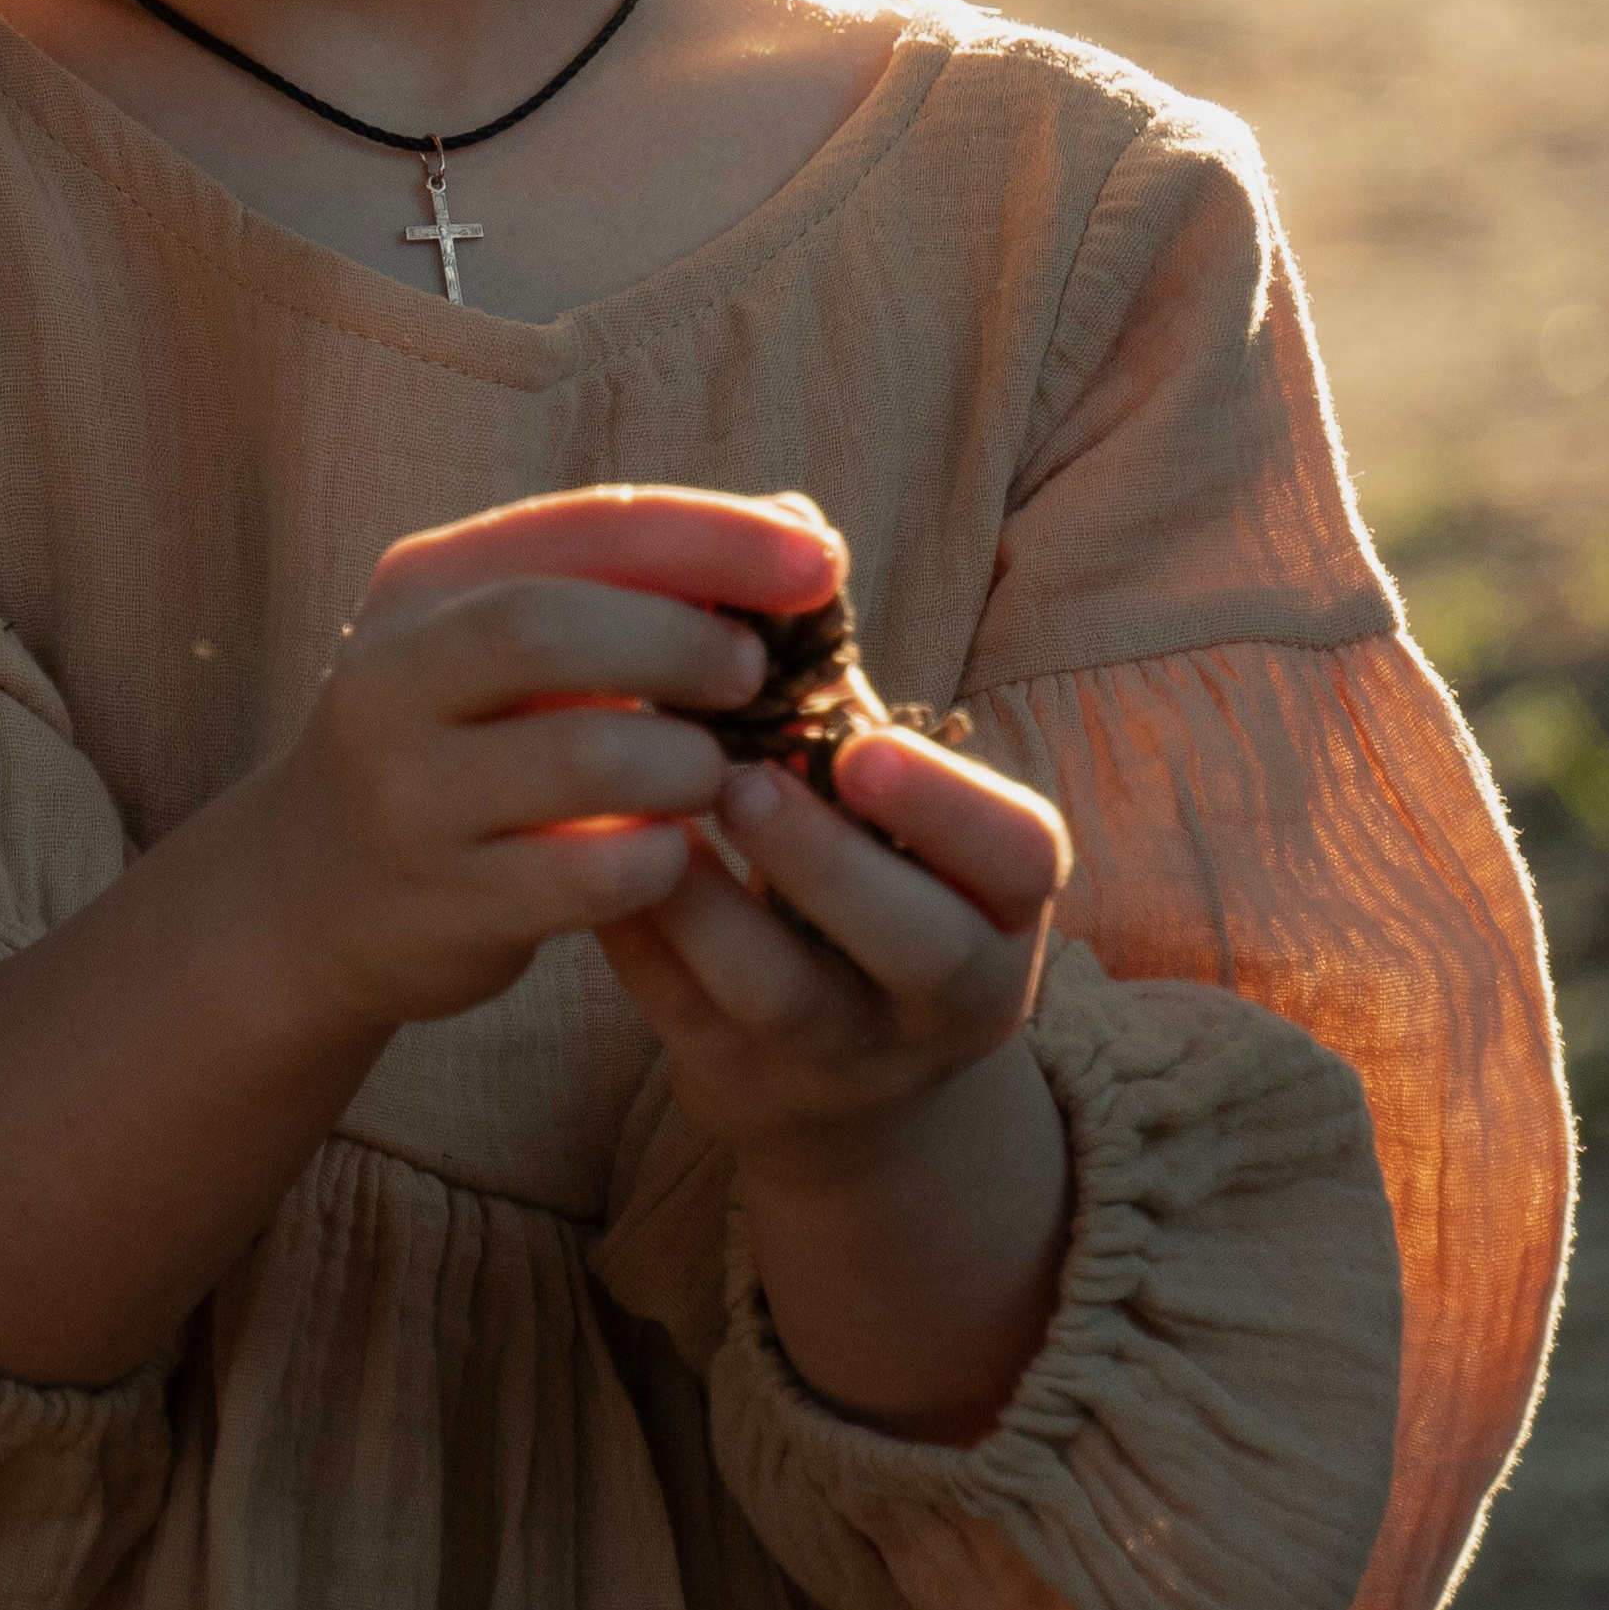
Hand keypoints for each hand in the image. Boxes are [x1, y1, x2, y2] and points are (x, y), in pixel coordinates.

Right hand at [247, 485, 847, 1031]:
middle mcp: (394, 677)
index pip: (587, 524)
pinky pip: (588, 876)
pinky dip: (659, 859)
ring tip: (711, 772)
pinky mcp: (443, 903)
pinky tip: (674, 851)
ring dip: (686, 761)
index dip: (717, 535)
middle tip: (755, 672)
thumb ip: (638, 584)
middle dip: (683, 642)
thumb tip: (800, 529)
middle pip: (553, 627)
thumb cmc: (465, 739)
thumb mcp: (514, 642)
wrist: (317, 891)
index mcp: (426, 584)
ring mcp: (410, 795)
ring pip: (582, 758)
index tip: (819, 558)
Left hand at [600, 627, 1076, 1435]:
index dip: (948, 803)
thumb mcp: (879, 785)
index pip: (1019, 855)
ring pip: (787, 997)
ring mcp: (847, 1057)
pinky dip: (639, 937)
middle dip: (826, 862)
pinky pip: (684, 1018)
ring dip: (711, 900)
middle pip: (914, 946)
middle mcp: (946, 994)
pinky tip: (589, 857)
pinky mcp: (743, 1090)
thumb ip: (835, 675)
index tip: (860, 743)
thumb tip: (790, 519)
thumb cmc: (860, 864)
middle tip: (739, 780)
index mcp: (1000, 899)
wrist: (840, 1065)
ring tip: (650, 810)